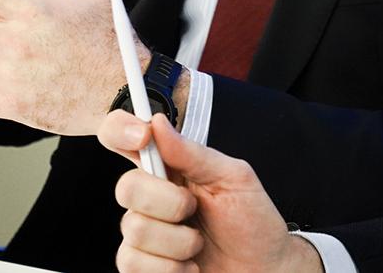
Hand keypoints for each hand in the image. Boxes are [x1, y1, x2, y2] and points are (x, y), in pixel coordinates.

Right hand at [99, 111, 324, 272]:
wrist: (263, 268)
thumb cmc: (252, 220)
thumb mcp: (234, 178)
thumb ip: (194, 154)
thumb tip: (158, 123)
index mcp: (169, 167)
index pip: (123, 137)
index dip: (120, 129)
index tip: (142, 137)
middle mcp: (149, 197)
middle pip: (126, 187)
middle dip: (170, 203)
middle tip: (195, 210)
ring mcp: (142, 233)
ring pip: (135, 230)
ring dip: (179, 242)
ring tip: (198, 245)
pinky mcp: (141, 267)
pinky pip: (132, 264)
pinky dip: (170, 268)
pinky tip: (188, 266)